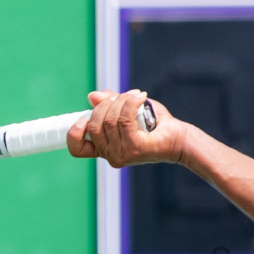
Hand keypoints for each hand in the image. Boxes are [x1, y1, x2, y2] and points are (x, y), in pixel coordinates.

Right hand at [66, 89, 185, 166]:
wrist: (180, 139)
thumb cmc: (155, 125)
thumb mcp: (128, 110)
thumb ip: (109, 104)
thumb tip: (92, 97)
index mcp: (105, 149)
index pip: (77, 149)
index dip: (74, 131)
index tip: (85, 116)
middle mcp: (111, 156)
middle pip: (93, 125)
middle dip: (106, 105)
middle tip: (124, 97)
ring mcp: (122, 154)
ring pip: (110, 120)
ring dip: (122, 101)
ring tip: (137, 97)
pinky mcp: (135, 148)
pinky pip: (124, 120)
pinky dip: (131, 103)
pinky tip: (141, 98)